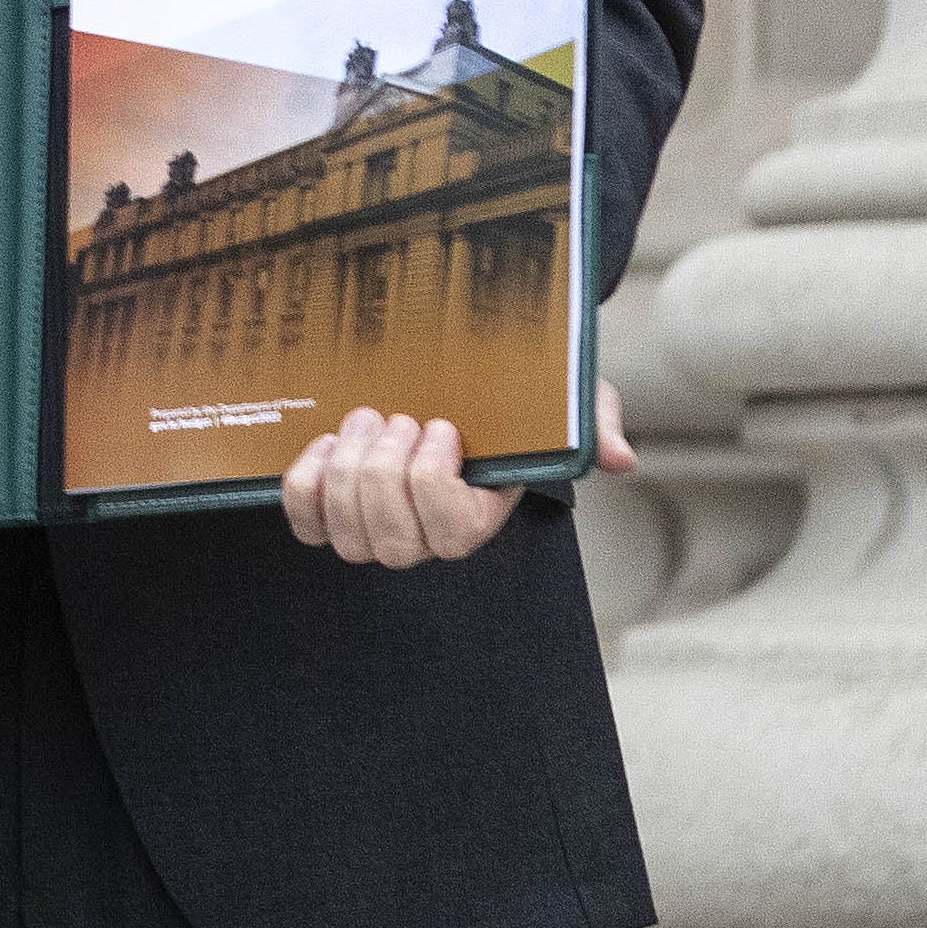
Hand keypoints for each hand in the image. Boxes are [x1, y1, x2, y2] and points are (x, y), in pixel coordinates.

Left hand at [279, 379, 634, 566]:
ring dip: (348, 471)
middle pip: (392, 540)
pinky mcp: (331, 514)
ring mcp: (375, 531)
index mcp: (479, 519)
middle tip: (396, 417)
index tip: (441, 425)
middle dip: (384, 473)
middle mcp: (425, 539)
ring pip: (348, 534)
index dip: (432, 481)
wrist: (455, 387)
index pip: (450, 532)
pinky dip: (306, 483)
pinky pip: (307, 522)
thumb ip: (595, 427)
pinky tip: (327, 442)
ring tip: (367, 419)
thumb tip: (620, 459)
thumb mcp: (563, 404)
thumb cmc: (510, 403)